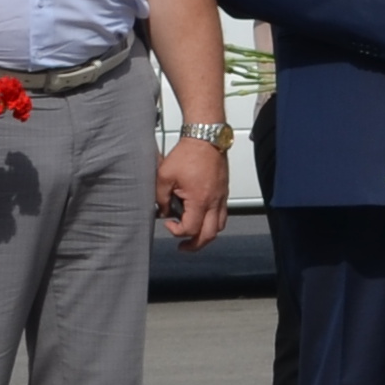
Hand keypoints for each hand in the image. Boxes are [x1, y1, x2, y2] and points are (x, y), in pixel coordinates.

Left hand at [152, 135, 229, 249]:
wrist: (205, 139)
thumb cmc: (188, 154)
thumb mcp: (164, 176)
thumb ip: (161, 198)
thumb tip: (163, 211)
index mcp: (200, 200)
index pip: (190, 228)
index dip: (176, 231)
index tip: (168, 224)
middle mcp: (214, 202)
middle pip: (209, 235)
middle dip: (196, 244)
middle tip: (184, 246)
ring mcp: (221, 198)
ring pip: (219, 226)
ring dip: (206, 234)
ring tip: (194, 234)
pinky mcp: (224, 192)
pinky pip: (222, 214)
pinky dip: (212, 221)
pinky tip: (201, 217)